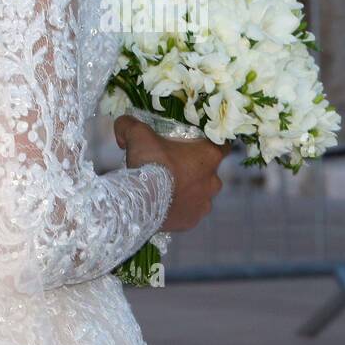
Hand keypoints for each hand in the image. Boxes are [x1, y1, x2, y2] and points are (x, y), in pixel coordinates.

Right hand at [114, 114, 232, 232]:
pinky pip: (190, 210)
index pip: (222, 144)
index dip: (208, 142)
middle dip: (193, 167)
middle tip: (171, 163)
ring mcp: (205, 203)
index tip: (194, 141)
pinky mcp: (193, 220)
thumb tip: (122, 127)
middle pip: (208, 170)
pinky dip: (180, 206)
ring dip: (187, 188)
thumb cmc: (148, 163)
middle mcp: (214, 181)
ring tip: (166, 186)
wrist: (142, 202)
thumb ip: (129, 124)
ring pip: (200, 192)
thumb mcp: (136, 133)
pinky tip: (164, 202)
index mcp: (208, 155)